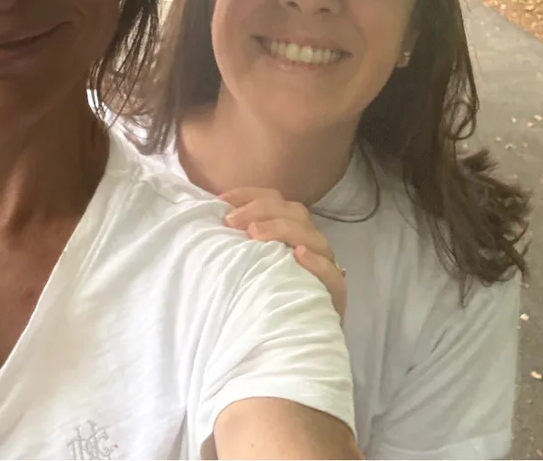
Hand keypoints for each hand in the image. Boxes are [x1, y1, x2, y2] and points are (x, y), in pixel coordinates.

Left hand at [221, 187, 346, 322]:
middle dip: (261, 210)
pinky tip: (299, 255)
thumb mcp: (247, 266)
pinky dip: (317, 263)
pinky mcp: (333, 297)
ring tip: (256, 234)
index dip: (249, 195)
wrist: (287, 347)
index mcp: (290, 232)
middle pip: (295, 213)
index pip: (275, 201)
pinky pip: (332, 276)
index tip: (220, 200)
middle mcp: (309, 245)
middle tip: (231, 221)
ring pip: (314, 238)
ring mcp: (325, 269)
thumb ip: (237, 244)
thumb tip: (209, 220)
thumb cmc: (262, 300)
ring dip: (284, 230)